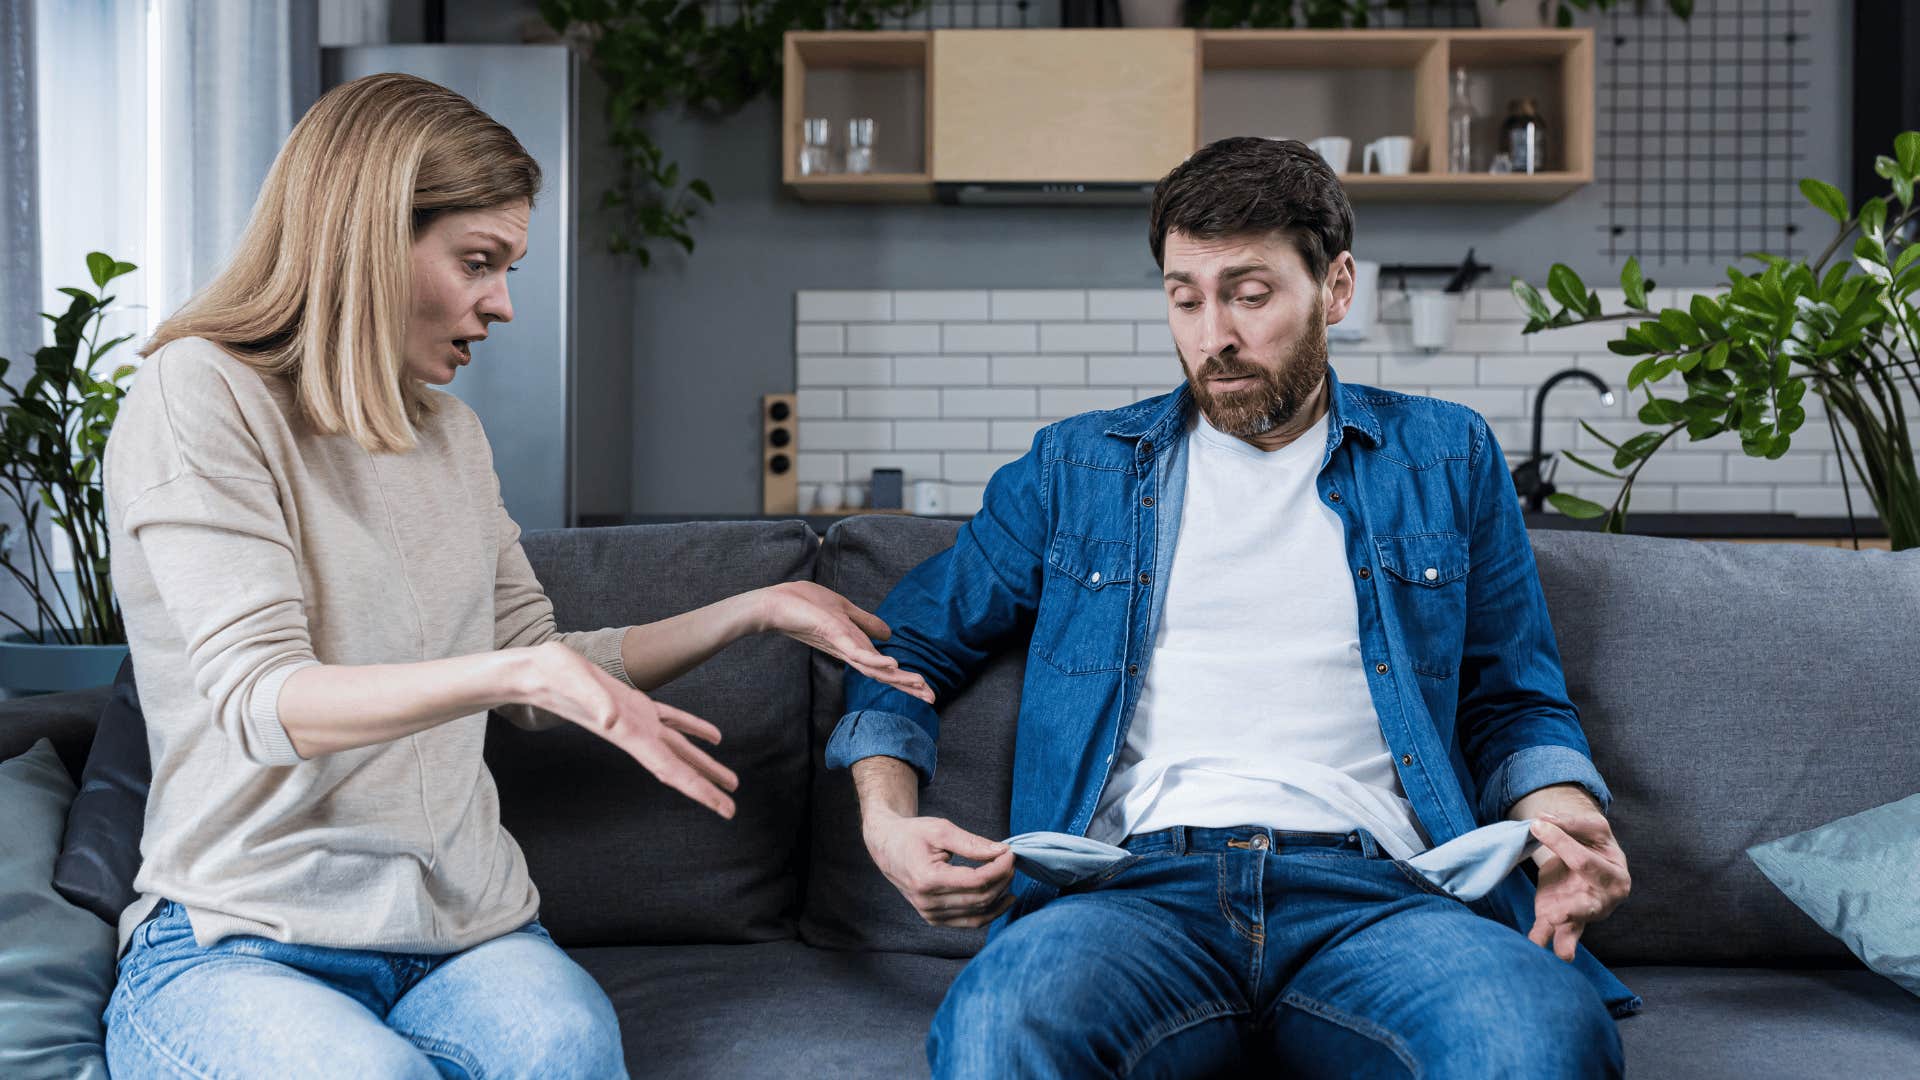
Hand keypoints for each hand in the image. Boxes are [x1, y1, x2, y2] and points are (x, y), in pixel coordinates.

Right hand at [524, 643, 738, 817]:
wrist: (536, 671)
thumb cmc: (553, 676)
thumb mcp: (575, 683)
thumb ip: (594, 701)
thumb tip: (609, 720)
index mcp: (629, 734)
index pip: (671, 770)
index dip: (700, 790)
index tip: (722, 810)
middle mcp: (636, 734)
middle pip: (679, 767)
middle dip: (707, 786)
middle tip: (733, 806)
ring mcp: (636, 720)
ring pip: (679, 747)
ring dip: (704, 764)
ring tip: (728, 780)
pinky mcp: (634, 704)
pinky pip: (672, 720)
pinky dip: (694, 728)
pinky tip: (712, 736)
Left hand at [754, 582, 933, 703]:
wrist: (776, 603)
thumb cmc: (805, 604)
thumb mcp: (844, 610)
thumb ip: (866, 623)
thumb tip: (889, 633)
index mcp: (854, 647)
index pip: (884, 667)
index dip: (905, 678)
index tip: (927, 690)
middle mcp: (849, 653)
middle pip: (883, 674)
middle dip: (908, 685)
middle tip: (932, 698)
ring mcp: (842, 647)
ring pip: (874, 668)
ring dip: (898, 677)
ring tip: (920, 686)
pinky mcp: (833, 638)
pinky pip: (857, 653)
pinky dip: (875, 660)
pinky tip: (892, 664)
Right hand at [864, 813, 1014, 927]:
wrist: (887, 847)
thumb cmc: (912, 835)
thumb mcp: (941, 830)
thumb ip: (972, 843)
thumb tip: (1002, 851)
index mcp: (927, 879)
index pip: (976, 881)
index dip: (999, 868)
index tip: (1010, 853)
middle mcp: (927, 902)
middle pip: (980, 898)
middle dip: (1002, 879)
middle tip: (1011, 860)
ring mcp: (930, 914)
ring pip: (978, 913)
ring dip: (999, 895)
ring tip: (1009, 875)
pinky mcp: (934, 919)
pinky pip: (969, 921)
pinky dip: (990, 912)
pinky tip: (1004, 898)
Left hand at [1527, 811, 1630, 961]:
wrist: (1588, 861)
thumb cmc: (1594, 843)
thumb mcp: (1590, 827)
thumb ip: (1568, 823)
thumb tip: (1542, 820)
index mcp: (1615, 875)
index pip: (1584, 862)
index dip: (1560, 843)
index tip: (1536, 826)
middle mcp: (1603, 900)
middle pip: (1586, 905)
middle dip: (1570, 911)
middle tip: (1554, 916)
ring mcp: (1583, 914)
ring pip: (1573, 927)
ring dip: (1563, 939)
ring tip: (1560, 953)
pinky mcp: (1562, 921)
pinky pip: (1555, 935)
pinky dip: (1545, 942)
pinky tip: (1535, 948)